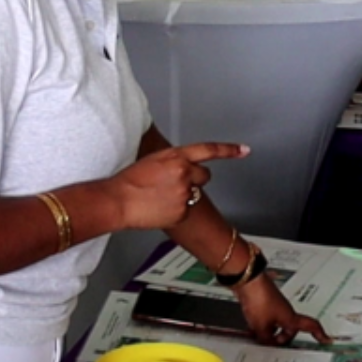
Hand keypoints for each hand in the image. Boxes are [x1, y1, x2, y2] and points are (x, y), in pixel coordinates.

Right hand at [104, 142, 248, 230]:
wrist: (118, 201)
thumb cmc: (129, 181)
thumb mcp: (153, 160)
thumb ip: (173, 161)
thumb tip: (183, 166)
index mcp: (176, 156)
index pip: (208, 150)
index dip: (228, 150)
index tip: (243, 150)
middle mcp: (184, 172)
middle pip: (205, 175)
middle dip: (195, 179)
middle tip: (173, 184)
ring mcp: (185, 192)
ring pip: (195, 194)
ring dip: (184, 194)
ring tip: (160, 196)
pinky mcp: (182, 211)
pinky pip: (186, 210)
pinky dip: (177, 210)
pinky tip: (160, 208)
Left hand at [235, 273, 332, 346]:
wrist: (248, 281)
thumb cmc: (259, 301)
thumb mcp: (261, 327)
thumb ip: (266, 339)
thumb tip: (267, 343)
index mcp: (291, 318)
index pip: (311, 326)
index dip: (319, 334)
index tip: (326, 339)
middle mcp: (286, 311)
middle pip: (290, 329)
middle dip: (281, 338)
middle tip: (270, 344)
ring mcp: (276, 306)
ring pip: (276, 324)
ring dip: (269, 332)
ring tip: (256, 336)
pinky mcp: (266, 302)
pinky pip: (267, 319)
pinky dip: (261, 325)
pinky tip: (250, 328)